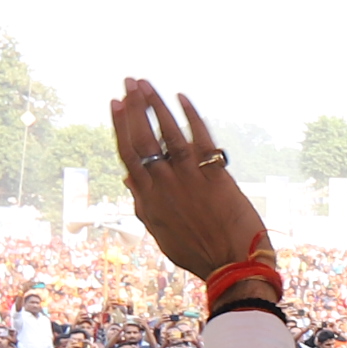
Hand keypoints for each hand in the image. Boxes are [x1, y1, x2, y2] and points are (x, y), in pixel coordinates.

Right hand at [109, 79, 269, 286]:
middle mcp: (164, 184)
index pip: (128, 154)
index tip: (114, 103)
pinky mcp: (215, 175)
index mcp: (148, 199)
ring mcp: (189, 178)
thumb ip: (143, 205)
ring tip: (146, 83)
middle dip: (134, 106)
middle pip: (143, 137)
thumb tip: (129, 179)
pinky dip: (190, 116)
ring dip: (156, 104)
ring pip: (168, 133)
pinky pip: (200, 138)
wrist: (232, 265)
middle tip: (128, 81)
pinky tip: (182, 97)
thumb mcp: (161, 233)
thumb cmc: (197, 253)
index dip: (119, 125)